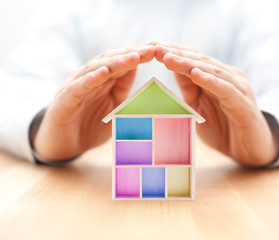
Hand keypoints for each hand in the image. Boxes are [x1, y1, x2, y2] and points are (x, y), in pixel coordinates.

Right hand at [34, 43, 154, 160]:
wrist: (63, 145)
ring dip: (116, 63)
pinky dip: (90, 79)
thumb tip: (136, 71)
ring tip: (134, 57)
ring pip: (96, 69)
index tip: (159, 49)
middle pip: (111, 61)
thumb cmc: (90, 126)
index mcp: (102, 80)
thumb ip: (122, 90)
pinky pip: (78, 87)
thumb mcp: (113, 108)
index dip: (139, 55)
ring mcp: (75, 87)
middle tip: (152, 48)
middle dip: (132, 54)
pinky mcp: (64, 100)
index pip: (122, 63)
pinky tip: (103, 72)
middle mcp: (89, 79)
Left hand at [155, 43, 278, 166]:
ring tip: (169, 58)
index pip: (194, 59)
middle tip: (156, 48)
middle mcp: (229, 78)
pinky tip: (196, 74)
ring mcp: (238, 89)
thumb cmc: (222, 128)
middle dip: (177, 54)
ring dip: (190, 64)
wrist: (250, 150)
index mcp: (217, 77)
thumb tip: (172, 68)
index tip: (152, 47)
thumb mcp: (198, 107)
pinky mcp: (244, 104)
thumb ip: (189, 88)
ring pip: (212, 72)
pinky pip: (226, 90)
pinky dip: (211, 81)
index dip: (174, 52)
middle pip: (201, 62)